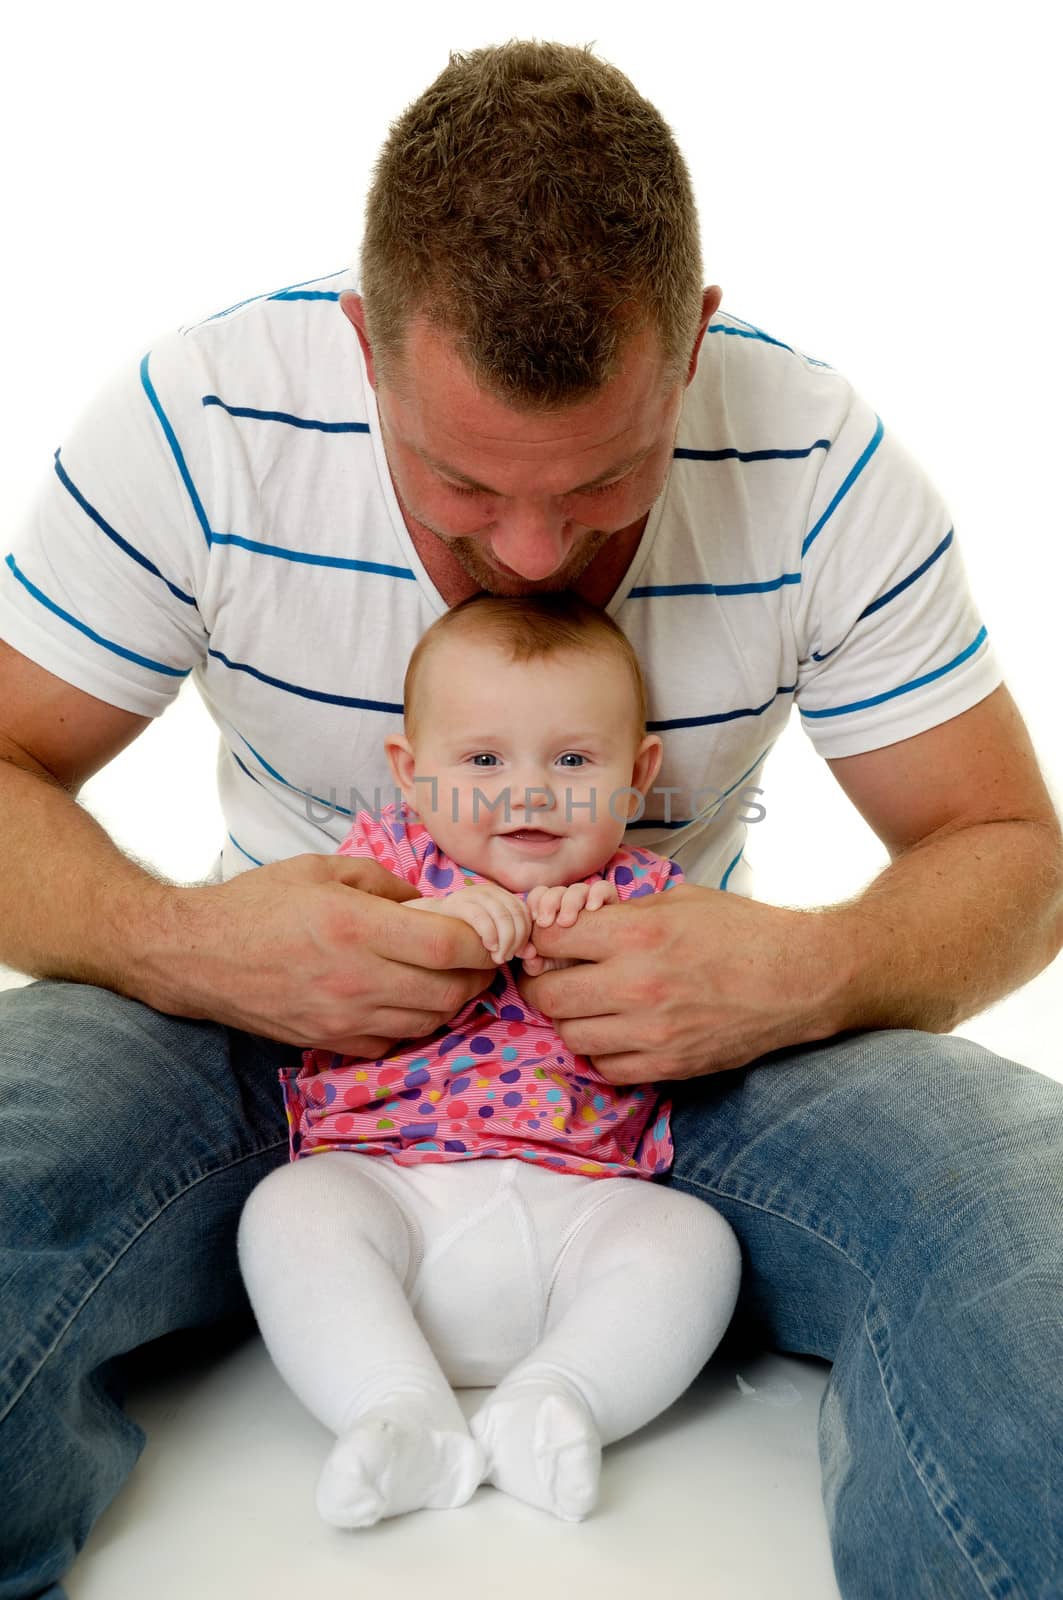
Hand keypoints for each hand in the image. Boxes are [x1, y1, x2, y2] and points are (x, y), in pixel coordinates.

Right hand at [154, 853, 496, 1054]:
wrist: (197, 957)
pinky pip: (394, 1041)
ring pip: (428, 1021)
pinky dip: (415, 1022)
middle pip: (449, 992)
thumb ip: (385, 883)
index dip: (487, 943)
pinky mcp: (331, 1042)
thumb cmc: (257, 904)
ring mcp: (344, 1018)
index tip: (497, 932)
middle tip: (483, 956)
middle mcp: (356, 979)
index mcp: (356, 927)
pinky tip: (410, 998)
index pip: (450, 947)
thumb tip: (431, 901)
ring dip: (452, 1001)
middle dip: (478, 975)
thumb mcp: (323, 870)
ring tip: (452, 976)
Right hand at [408, 882, 532, 963]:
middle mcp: (488, 890)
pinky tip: (488, 948)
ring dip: (505, 941)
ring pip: (502, 916)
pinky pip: (481, 917)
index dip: (525, 935)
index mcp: (499, 895)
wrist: (426, 922)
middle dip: (516, 940)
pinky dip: (490, 934)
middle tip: (506, 958)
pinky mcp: (457, 903)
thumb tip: (533, 954)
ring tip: (498, 957)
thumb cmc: (462, 933)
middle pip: (515, 915)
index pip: (523, 913)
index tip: (517, 954)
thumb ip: (513, 943)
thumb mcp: (491, 937)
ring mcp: (473, 894)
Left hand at [514, 884, 844, 1082]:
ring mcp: (651, 1032)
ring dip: (571, 1018)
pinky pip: (605, 1068)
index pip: (549, 939)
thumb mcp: (677, 900)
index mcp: (637, 932)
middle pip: (548, 995)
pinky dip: (601, 1050)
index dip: (543, 936)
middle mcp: (637, 985)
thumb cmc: (741, 930)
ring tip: (590, 1002)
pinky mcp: (668, 1065)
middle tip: (556, 974)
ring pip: (570, 1035)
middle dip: (544, 982)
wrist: (800, 977)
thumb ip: (621, 913)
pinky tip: (616, 1030)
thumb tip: (572, 924)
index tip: (551, 939)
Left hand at [520, 879, 618, 974]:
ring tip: (566, 922)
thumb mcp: (552, 967)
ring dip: (569, 902)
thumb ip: (536, 963)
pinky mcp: (610, 902)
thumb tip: (528, 956)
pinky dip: (596, 894)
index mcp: (552, 913)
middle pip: (556, 891)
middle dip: (548, 903)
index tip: (535, 920)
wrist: (607, 970)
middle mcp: (569, 904)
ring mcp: (589, 901)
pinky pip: (603, 888)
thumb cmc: (574, 965)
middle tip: (545, 923)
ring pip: (577, 889)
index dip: (535, 903)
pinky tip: (593, 908)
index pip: (539, 896)